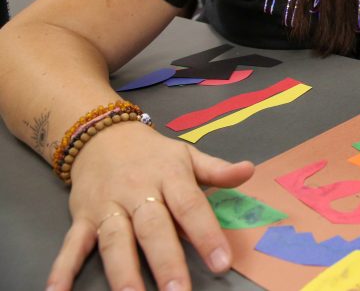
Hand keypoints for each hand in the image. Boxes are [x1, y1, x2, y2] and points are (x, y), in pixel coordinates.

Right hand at [46, 121, 253, 290]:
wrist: (101, 135)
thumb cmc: (154, 154)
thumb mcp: (188, 156)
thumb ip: (217, 170)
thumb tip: (250, 170)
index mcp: (169, 176)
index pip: (190, 206)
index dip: (206, 233)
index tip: (221, 262)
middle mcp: (137, 192)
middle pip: (152, 228)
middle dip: (165, 261)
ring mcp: (107, 207)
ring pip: (115, 241)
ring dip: (122, 272)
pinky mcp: (81, 219)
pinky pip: (71, 246)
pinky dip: (62, 270)